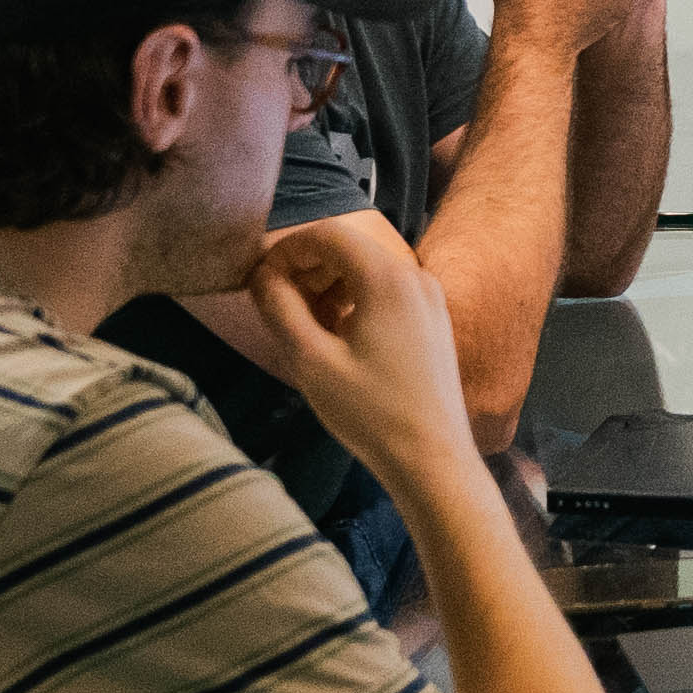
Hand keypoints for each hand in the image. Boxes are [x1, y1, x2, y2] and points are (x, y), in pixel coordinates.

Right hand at [214, 210, 473, 486]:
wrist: (433, 459)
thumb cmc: (370, 413)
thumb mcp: (310, 360)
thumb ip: (280, 308)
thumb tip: (260, 276)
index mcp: (388, 277)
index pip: (327, 234)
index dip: (287, 250)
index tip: (260, 280)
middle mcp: (415, 276)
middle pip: (348, 250)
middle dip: (306, 270)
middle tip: (276, 307)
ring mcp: (429, 298)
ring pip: (366, 272)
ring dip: (327, 288)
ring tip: (302, 328)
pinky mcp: (433, 321)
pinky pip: (385, 294)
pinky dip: (353, 304)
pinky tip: (335, 341)